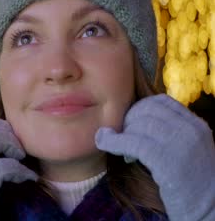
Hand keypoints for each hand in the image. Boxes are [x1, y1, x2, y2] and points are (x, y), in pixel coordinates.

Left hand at [95, 94, 214, 220]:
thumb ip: (169, 132)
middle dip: (129, 120)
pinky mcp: (166, 160)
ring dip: (121, 133)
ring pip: (138, 125)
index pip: (161, 101)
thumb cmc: (191, 181)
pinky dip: (113, 141)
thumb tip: (133, 119)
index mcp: (196, 124)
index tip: (131, 121)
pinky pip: (132, 142)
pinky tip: (104, 143)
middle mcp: (190, 130)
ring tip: (117, 145)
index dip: (139, 108)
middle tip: (123, 135)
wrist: (208, 209)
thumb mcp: (188, 148)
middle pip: (147, 110)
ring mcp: (180, 144)